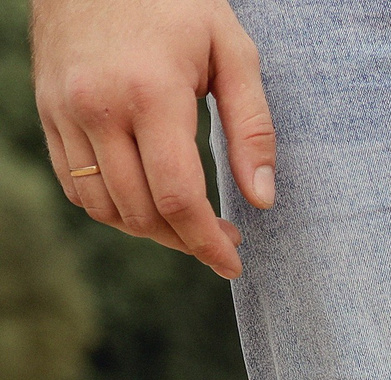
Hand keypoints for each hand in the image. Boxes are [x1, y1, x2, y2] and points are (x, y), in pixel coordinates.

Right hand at [31, 0, 276, 279]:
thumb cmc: (176, 4)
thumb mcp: (233, 52)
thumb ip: (253, 128)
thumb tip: (262, 199)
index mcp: (151, 95)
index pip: (178, 197)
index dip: (207, 242)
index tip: (233, 262)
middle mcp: (98, 108)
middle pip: (140, 211)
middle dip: (185, 241)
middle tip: (222, 240)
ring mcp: (64, 112)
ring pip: (102, 206)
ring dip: (147, 230)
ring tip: (187, 225)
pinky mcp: (47, 112)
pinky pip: (75, 184)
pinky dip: (110, 207)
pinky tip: (145, 203)